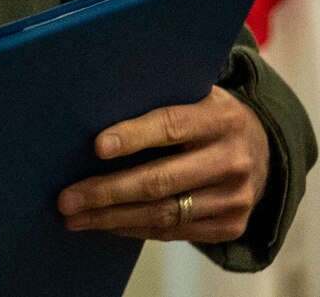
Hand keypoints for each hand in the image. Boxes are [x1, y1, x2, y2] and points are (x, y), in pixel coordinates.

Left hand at [57, 86, 269, 243]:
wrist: (262, 149)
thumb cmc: (204, 115)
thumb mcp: (192, 94)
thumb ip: (154, 97)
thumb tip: (90, 102)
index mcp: (220, 118)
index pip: (170, 126)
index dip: (133, 136)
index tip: (96, 147)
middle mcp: (231, 160)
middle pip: (160, 181)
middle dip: (107, 192)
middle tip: (66, 199)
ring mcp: (234, 198)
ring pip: (163, 214)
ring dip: (112, 217)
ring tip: (74, 217)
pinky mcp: (231, 225)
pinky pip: (174, 232)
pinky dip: (135, 228)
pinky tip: (106, 223)